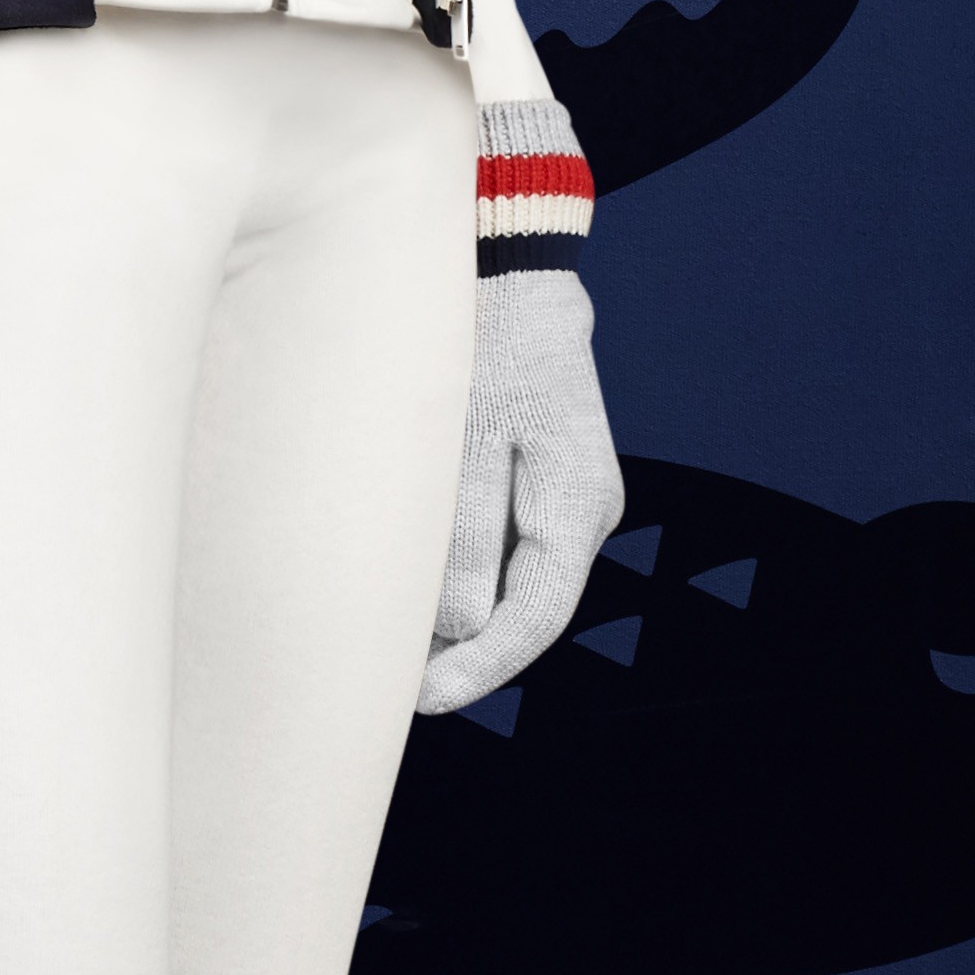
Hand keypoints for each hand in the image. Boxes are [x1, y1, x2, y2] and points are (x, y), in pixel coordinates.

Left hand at [423, 266, 621, 715]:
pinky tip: (412, 588)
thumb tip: (460, 629)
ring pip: (513, 583)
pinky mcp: (540, 484)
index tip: (424, 701)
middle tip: (389, 682)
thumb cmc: (482, 344)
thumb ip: (464, 537)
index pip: (535, 617)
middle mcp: (585, 511)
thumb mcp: (463, 439)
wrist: (509, 273)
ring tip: (390, 642)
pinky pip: (504, 549)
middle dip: (463, 652)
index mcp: (578, 504)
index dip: (481, 668)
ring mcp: (567, 500)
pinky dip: (462, 575)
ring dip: (458, 616)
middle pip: (525, 609)